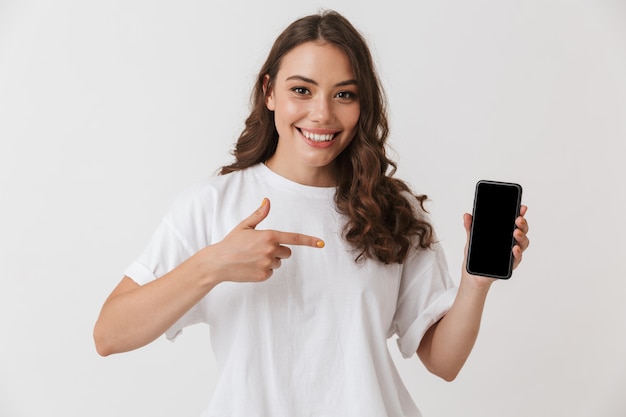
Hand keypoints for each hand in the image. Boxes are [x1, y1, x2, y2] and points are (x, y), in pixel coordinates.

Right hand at [204, 198, 323, 283]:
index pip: (294, 238)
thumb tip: (267, 202)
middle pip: (287, 252)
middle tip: (260, 249)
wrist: (218, 263)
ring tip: (253, 258)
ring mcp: (267, 264)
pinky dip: (264, 270)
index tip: (321, 243)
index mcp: (269, 236)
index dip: (309, 241)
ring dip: (270, 260)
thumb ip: (259, 214)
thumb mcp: (244, 226)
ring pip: (279, 262)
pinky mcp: (263, 275)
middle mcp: (270, 250)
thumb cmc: (231, 243)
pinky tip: (251, 266)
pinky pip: (271, 272)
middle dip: (278, 250)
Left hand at [462, 205, 529, 283]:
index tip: (522, 207)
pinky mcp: (510, 264)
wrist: (473, 274)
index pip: (515, 221)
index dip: (521, 213)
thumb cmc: (475, 255)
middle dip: (522, 224)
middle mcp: (511, 242)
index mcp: (504, 233)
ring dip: (521, 237)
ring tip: (515, 232)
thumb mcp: (472, 239)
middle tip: (518, 219)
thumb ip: (470, 227)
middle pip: (522, 230)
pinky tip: (514, 248)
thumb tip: (467, 215)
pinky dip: (517, 253)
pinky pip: (517, 258)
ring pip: (523, 243)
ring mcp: (512, 253)